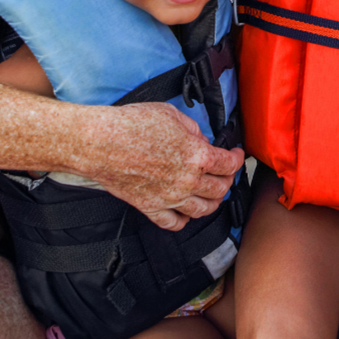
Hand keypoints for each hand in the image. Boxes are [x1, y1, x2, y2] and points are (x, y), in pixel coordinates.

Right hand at [81, 103, 245, 231]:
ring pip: (202, 210)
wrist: (100, 142)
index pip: (229, 165)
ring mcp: (169, 198)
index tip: (236, 154)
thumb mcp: (171, 114)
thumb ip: (193, 130)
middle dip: (227, 180)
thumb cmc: (132, 125)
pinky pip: (174, 223)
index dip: (238, 158)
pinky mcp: (150, 207)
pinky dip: (184, 220)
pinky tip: (185, 211)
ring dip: (212, 202)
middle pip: (220, 190)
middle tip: (224, 173)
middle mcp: (187, 181)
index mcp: (197, 156)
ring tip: (211, 194)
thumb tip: (201, 140)